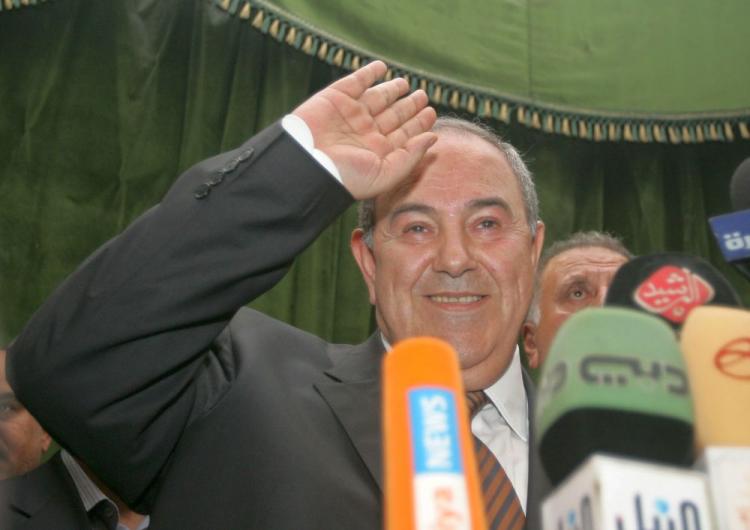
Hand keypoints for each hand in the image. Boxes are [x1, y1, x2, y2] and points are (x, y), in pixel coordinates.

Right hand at [292, 61, 436, 199]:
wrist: (309, 164)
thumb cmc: (348, 177)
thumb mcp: (387, 173)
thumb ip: (411, 155)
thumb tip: (433, 137)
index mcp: (378, 151)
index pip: (404, 134)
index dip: (418, 123)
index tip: (431, 113)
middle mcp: (366, 132)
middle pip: (393, 116)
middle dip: (408, 106)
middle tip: (423, 97)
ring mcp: (352, 114)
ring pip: (378, 98)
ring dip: (392, 90)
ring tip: (406, 84)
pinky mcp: (336, 97)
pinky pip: (356, 82)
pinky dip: (369, 73)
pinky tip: (382, 68)